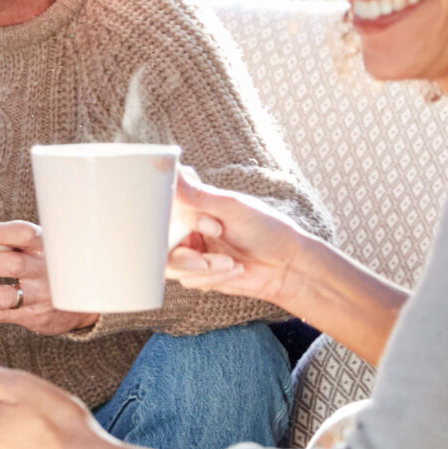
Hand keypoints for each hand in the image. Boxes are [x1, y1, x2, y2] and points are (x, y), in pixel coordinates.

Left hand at [0, 221, 95, 336]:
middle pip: (12, 265)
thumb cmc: (42, 263)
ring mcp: (42, 295)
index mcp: (42, 244)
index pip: (22, 234)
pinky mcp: (34, 316)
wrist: (78, 300)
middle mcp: (45, 269)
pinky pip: (0, 315)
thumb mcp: (35, 245)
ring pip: (3, 295)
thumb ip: (7, 239)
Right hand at [166, 166, 311, 304]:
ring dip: (202, 267)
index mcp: (194, 206)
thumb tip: (173, 169)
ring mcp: (192, 252)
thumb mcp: (231, 207)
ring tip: (229, 263)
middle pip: (159, 242)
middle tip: (206, 256)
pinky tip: (234, 269)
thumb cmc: (267, 230)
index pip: (163, 209)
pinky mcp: (198, 275)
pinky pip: (188, 280)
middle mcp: (188, 229)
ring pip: (171, 264)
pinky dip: (212, 277)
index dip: (179, 221)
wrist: (288, 267)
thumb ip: (197, 194)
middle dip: (185, 255)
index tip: (209, 225)